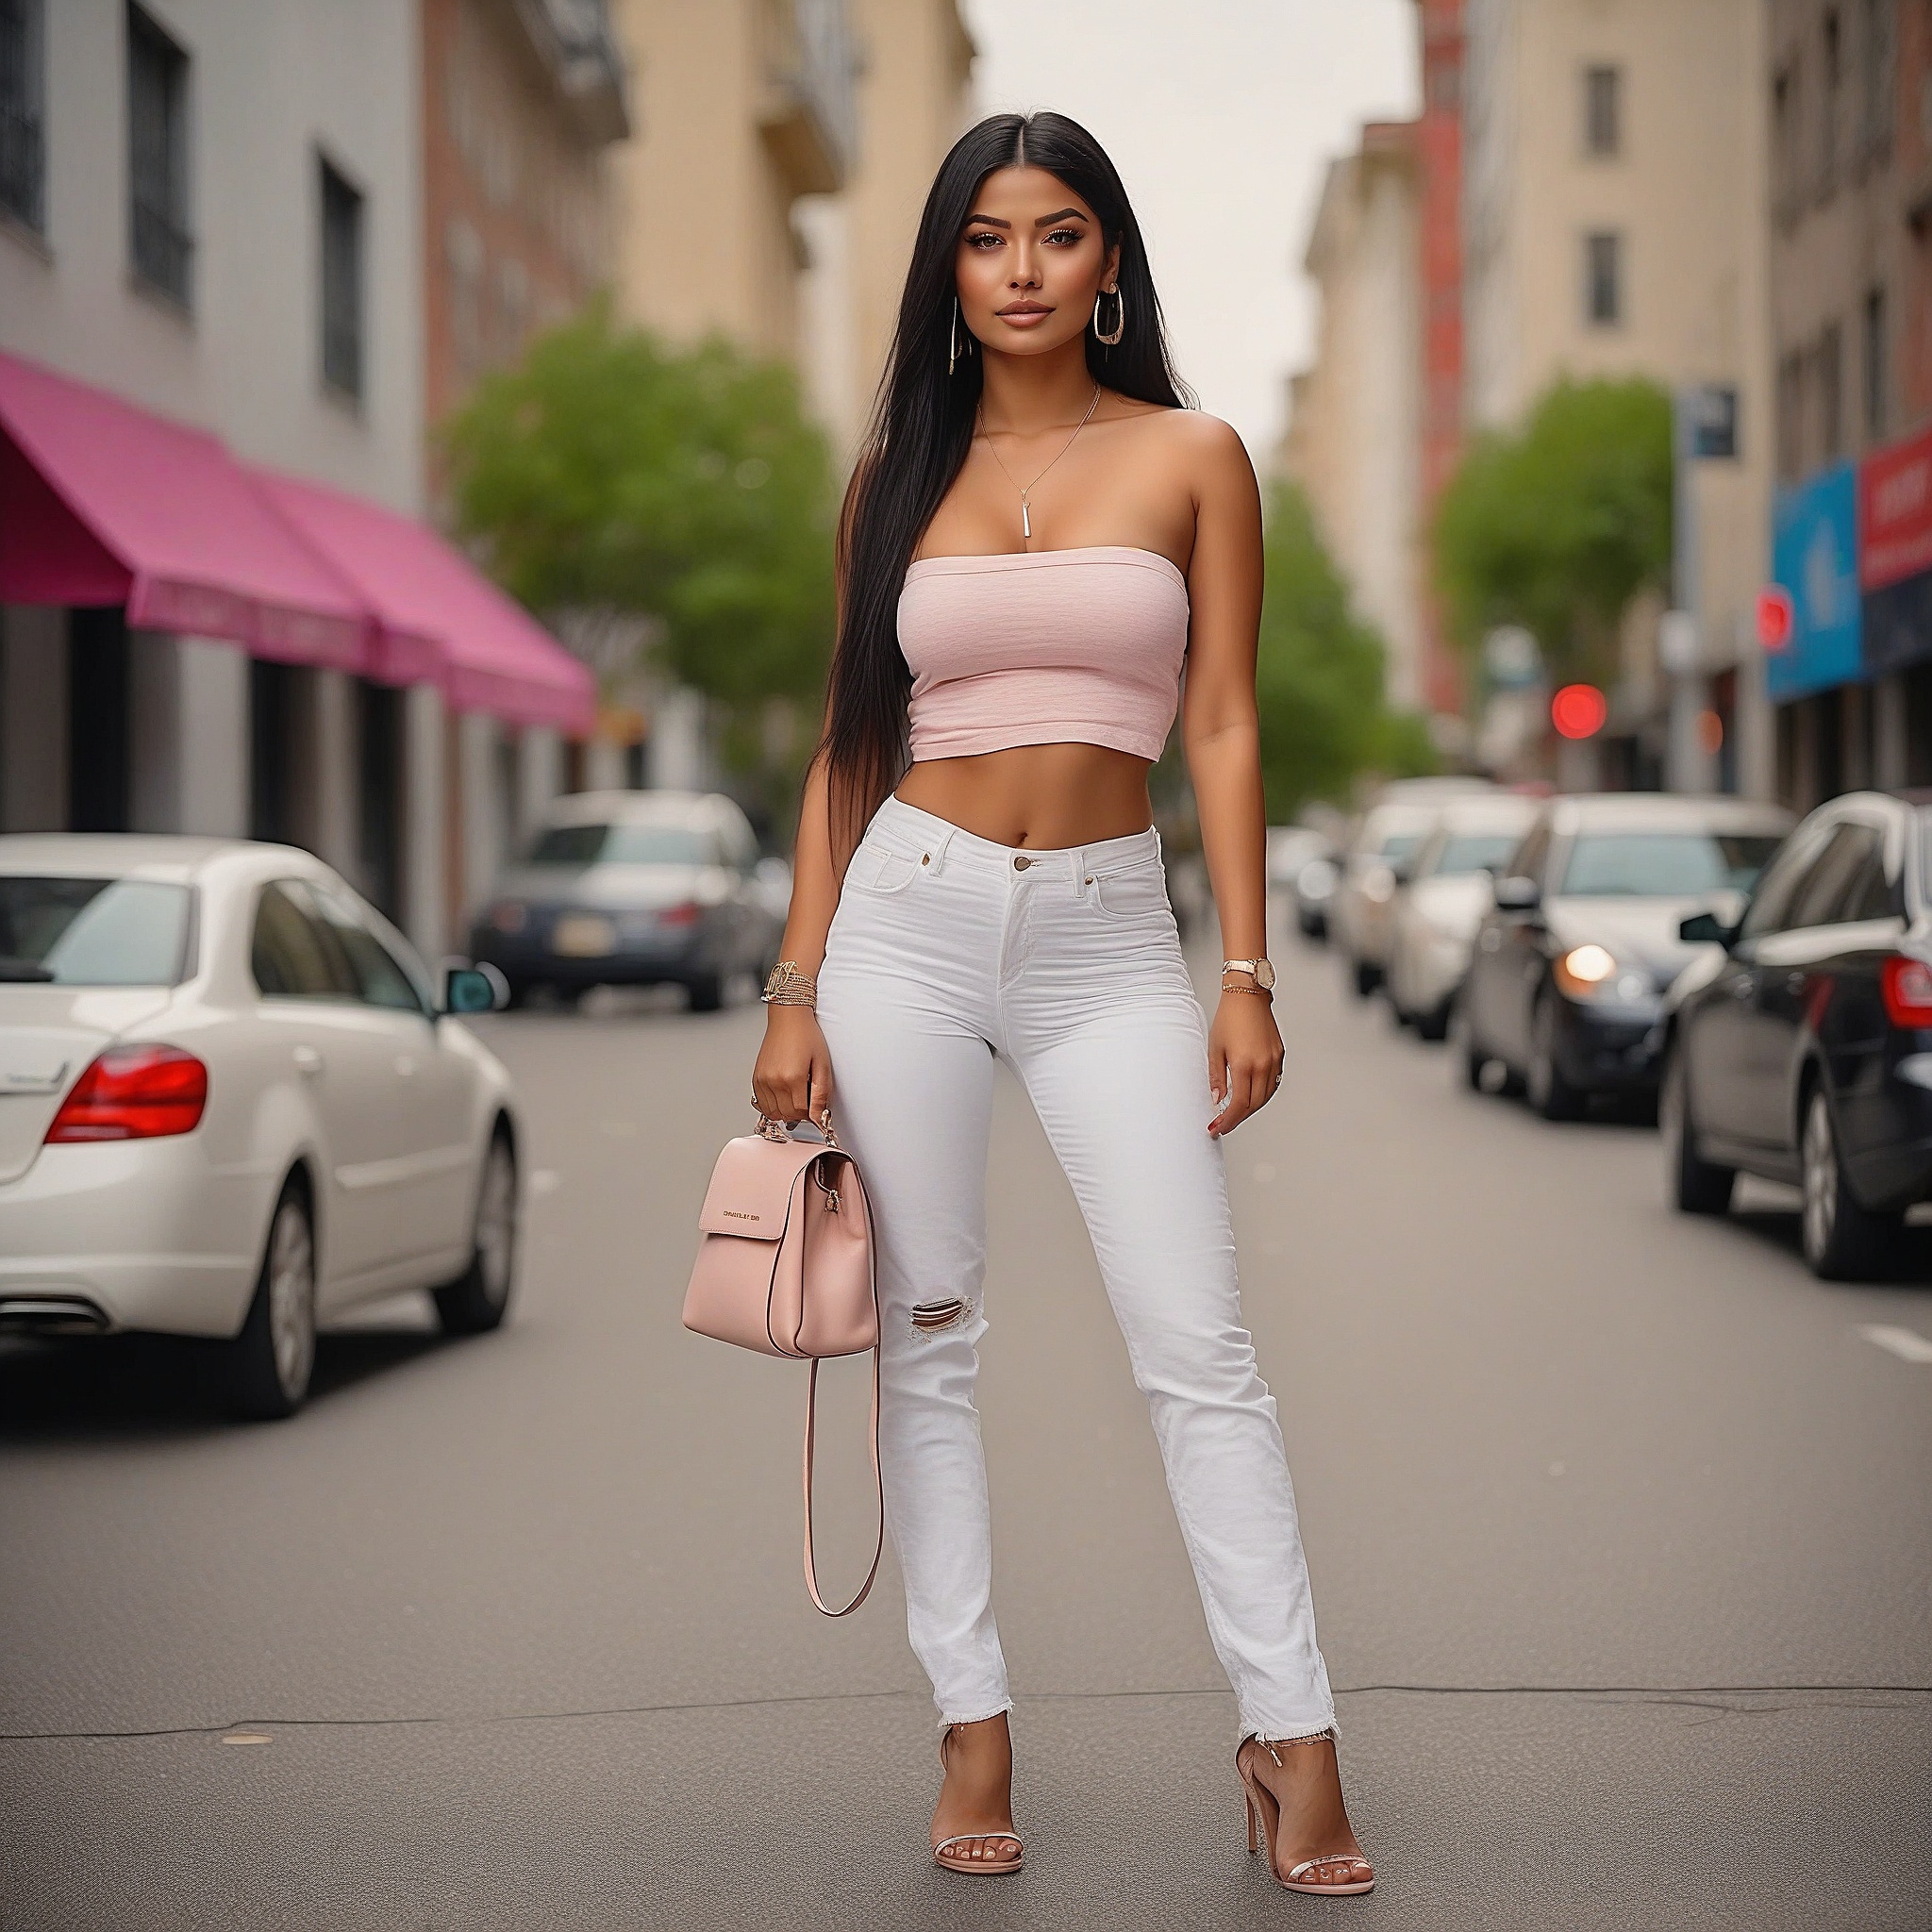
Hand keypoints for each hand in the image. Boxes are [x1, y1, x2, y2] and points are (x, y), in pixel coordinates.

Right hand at [752, 1005, 836, 1126]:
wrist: (788, 1018)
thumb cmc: (807, 1036)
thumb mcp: (823, 1064)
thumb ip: (821, 1094)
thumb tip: (819, 1117)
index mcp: (792, 1078)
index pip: (802, 1113)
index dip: (812, 1114)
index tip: (816, 1107)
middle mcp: (773, 1081)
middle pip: (787, 1115)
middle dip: (800, 1113)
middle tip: (808, 1099)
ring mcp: (762, 1081)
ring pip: (773, 1113)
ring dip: (786, 1111)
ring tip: (796, 1096)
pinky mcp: (756, 1079)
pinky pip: (762, 1105)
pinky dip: (773, 1106)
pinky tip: (783, 1095)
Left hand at [1207, 992, 1282, 1136]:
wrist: (1248, 995)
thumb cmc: (1229, 1018)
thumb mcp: (1215, 1048)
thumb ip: (1217, 1077)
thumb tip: (1217, 1100)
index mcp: (1244, 1064)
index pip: (1239, 1104)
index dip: (1228, 1120)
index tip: (1217, 1128)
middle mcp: (1263, 1065)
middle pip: (1253, 1105)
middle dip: (1237, 1118)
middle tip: (1223, 1124)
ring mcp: (1274, 1061)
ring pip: (1265, 1096)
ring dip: (1250, 1108)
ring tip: (1235, 1113)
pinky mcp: (1280, 1056)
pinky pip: (1273, 1083)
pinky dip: (1261, 1095)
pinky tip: (1250, 1096)